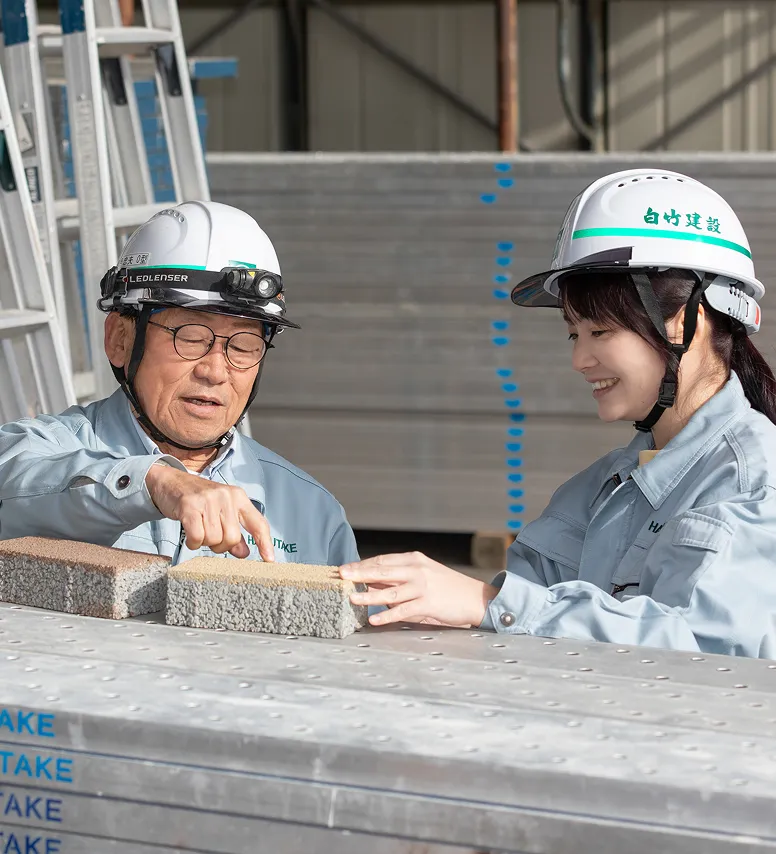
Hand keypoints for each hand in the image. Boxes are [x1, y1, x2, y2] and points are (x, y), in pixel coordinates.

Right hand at [145, 464, 273, 559]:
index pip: (258, 523)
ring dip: (204, 543)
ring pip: (214, 539)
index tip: (270, 560)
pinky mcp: (189, 505)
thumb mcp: (221, 512)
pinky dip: (193, 543)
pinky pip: (197, 537)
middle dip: (221, 546)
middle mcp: (227, 496)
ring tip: (199, 530)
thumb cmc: (199, 500)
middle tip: (211, 538)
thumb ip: (234, 532)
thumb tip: (244, 553)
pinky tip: (190, 536)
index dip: (265, 543)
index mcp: (239, 497)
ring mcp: (208, 499)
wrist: (171, 481)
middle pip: (232, 538)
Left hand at [340, 551, 497, 627]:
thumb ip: (399, 578)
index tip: (344, 569)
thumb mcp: (423, 575)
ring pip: (390, 591)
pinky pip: (403, 611)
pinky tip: (374, 619)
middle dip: (359, 573)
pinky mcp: (428, 604)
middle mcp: (417, 570)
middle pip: (383, 571)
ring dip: (369, 595)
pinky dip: (387, 616)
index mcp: (414, 560)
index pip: (382, 560)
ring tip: (352, 598)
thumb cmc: (446, 587)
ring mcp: (423, 587)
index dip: (362, 564)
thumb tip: (370, 582)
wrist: (474, 598)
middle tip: (341, 575)